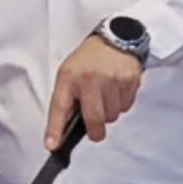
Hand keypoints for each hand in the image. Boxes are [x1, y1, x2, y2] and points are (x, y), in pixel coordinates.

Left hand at [46, 33, 143, 148]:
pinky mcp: (130, 81)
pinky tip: (116, 90)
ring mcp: (112, 79)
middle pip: (94, 119)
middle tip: (95, 130)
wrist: (114, 38)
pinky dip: (120, 104)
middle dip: (95, 131)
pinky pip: (125, 107)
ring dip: (108, 113)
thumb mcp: (68, 74)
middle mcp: (90, 78)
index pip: (60, 107)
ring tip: (105, 95)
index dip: (55, 129)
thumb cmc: (87, 60)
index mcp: (69, 77)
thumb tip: (62, 131)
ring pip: (112, 116)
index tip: (52, 145)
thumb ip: (66, 100)